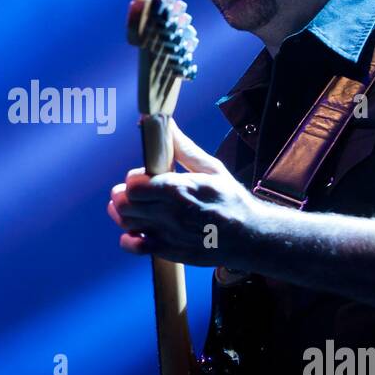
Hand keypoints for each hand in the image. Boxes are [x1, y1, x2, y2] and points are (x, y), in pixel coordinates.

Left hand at [107, 119, 259, 267]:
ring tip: (135, 208)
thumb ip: (183, 148)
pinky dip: (129, 239)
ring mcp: (170, 235)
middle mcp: (172, 213)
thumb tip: (164, 122)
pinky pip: (134, 247)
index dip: (133, 179)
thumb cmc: (230, 199)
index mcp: (181, 189)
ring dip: (124, 215)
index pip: (134, 185)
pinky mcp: (170, 252)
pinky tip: (138, 231)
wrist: (250, 236)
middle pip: (125, 205)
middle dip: (124, 196)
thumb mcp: (211, 168)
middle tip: (134, 193)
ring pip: (126, 224)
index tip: (142, 177)